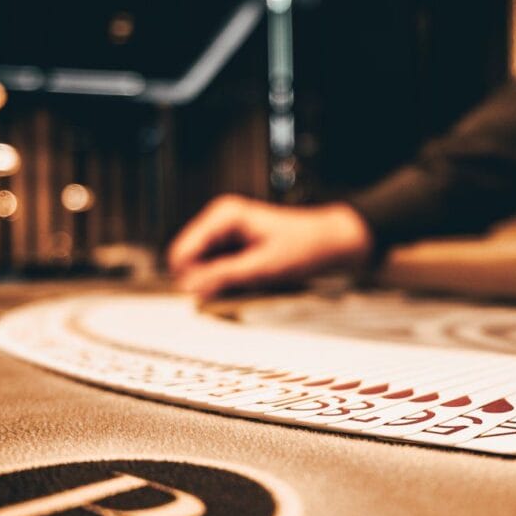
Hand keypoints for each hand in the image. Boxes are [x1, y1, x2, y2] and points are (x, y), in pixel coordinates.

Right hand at [168, 195, 373, 298]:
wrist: (332, 241)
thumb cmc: (304, 246)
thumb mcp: (261, 266)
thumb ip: (223, 276)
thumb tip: (189, 288)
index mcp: (224, 216)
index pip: (183, 252)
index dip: (188, 278)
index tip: (198, 300)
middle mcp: (221, 219)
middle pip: (190, 259)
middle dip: (204, 280)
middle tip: (231, 294)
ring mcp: (227, 232)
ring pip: (203, 265)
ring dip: (217, 281)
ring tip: (245, 286)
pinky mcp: (235, 245)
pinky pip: (218, 267)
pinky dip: (227, 279)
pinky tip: (246, 282)